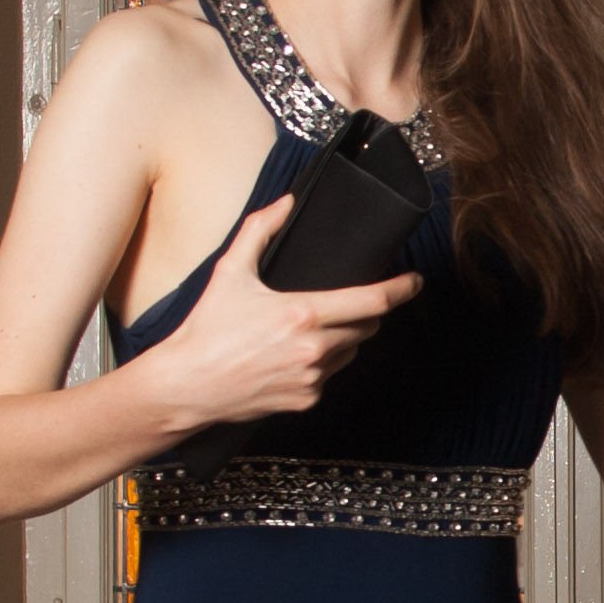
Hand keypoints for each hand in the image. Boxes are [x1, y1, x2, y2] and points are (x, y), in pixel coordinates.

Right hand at [156, 198, 421, 427]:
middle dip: (365, 313)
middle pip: (367, 327)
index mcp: (303, 314)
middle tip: (347, 304)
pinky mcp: (306, 399)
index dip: (401, 290)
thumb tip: (285, 203)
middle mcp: (314, 349)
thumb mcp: (230, 272)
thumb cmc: (207, 330)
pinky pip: (330, 376)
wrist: (188, 385)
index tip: (415, 282)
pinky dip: (321, 364)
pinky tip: (293, 356)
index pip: (372, 301)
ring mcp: (313, 378)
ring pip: (350, 351)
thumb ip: (259, 230)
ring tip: (308, 330)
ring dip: (342, 338)